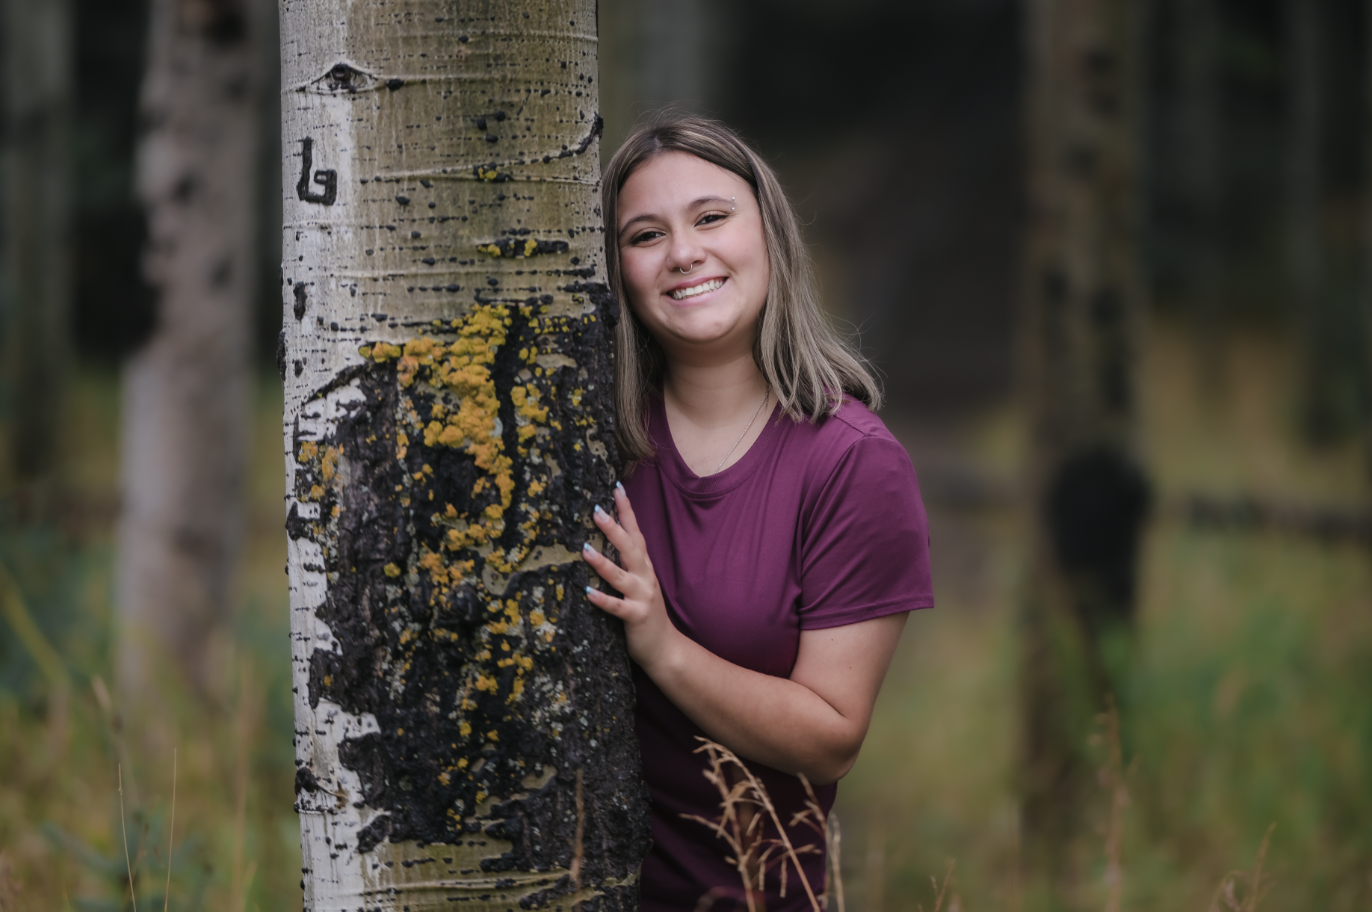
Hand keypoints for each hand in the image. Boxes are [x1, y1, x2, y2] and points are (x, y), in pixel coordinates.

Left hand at [580, 483, 679, 670]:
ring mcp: (643, 597)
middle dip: (614, 528)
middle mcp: (646, 578)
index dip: (627, 511)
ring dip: (603, 562)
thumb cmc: (645, 613)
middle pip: (630, 548)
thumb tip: (600, 541)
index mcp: (645, 568)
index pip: (636, 534)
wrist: (666, 649)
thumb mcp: (638, 584)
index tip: (616, 488)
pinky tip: (587, 592)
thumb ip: (626, 565)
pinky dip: (603, 600)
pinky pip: (618, 608)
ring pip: (621, 576)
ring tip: (584, 550)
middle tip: (596, 510)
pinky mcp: (637, 617)